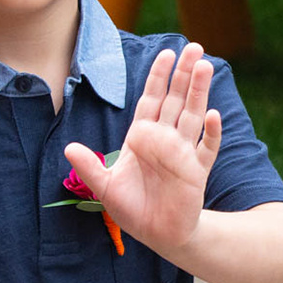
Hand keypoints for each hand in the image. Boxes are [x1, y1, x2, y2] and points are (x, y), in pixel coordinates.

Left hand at [64, 43, 221, 256]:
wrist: (159, 235)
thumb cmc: (133, 209)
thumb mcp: (105, 188)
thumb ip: (90, 166)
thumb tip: (69, 148)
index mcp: (142, 137)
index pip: (152, 99)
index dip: (158, 77)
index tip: (166, 54)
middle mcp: (165, 140)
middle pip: (176, 100)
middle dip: (184, 74)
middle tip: (194, 47)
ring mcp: (183, 153)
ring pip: (193, 115)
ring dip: (199, 92)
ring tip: (205, 67)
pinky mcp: (197, 172)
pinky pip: (207, 148)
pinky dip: (212, 132)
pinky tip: (213, 115)